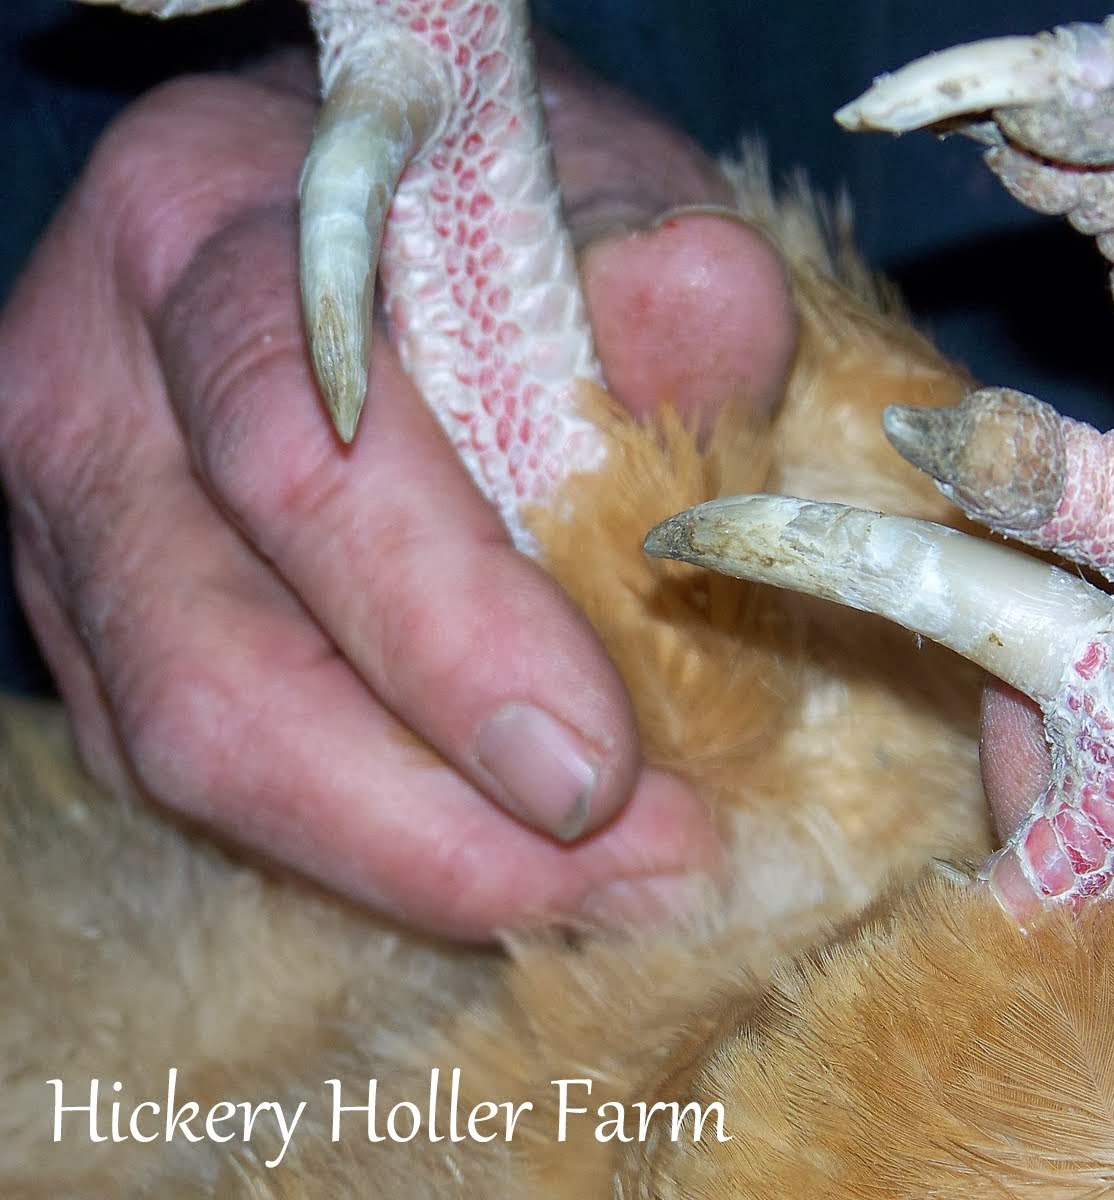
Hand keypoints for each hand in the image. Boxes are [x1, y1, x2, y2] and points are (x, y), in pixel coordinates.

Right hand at [0, 43, 794, 939]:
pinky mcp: (94, 623)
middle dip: (431, 819)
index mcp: (209, 235)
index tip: (601, 766)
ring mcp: (74, 524)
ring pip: (187, 748)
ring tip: (597, 887)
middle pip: (214, 663)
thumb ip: (653, 259)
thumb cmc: (483, 200)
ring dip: (405, 860)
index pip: (301, 452)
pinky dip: (355, 841)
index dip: (448, 632)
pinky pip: (193, 777)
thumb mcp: (591, 189)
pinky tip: (497, 852)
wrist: (354, 206)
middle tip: (635, 871)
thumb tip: (710, 306)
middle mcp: (95, 388)